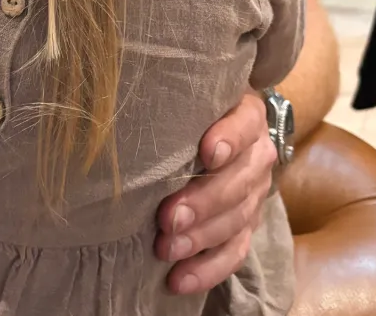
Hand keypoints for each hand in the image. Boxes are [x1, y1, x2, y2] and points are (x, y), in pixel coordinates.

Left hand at [155, 92, 276, 293]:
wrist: (207, 129)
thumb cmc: (183, 108)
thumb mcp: (183, 96)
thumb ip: (169, 100)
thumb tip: (119, 106)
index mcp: (245, 116)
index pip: (245, 124)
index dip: (230, 138)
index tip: (208, 152)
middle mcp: (256, 155)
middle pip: (239, 182)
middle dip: (204, 202)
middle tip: (169, 217)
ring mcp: (254, 193)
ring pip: (237, 220)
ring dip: (200, 239)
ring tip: (166, 248)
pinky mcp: (246, 224)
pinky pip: (234, 252)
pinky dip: (207, 269)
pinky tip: (179, 280)